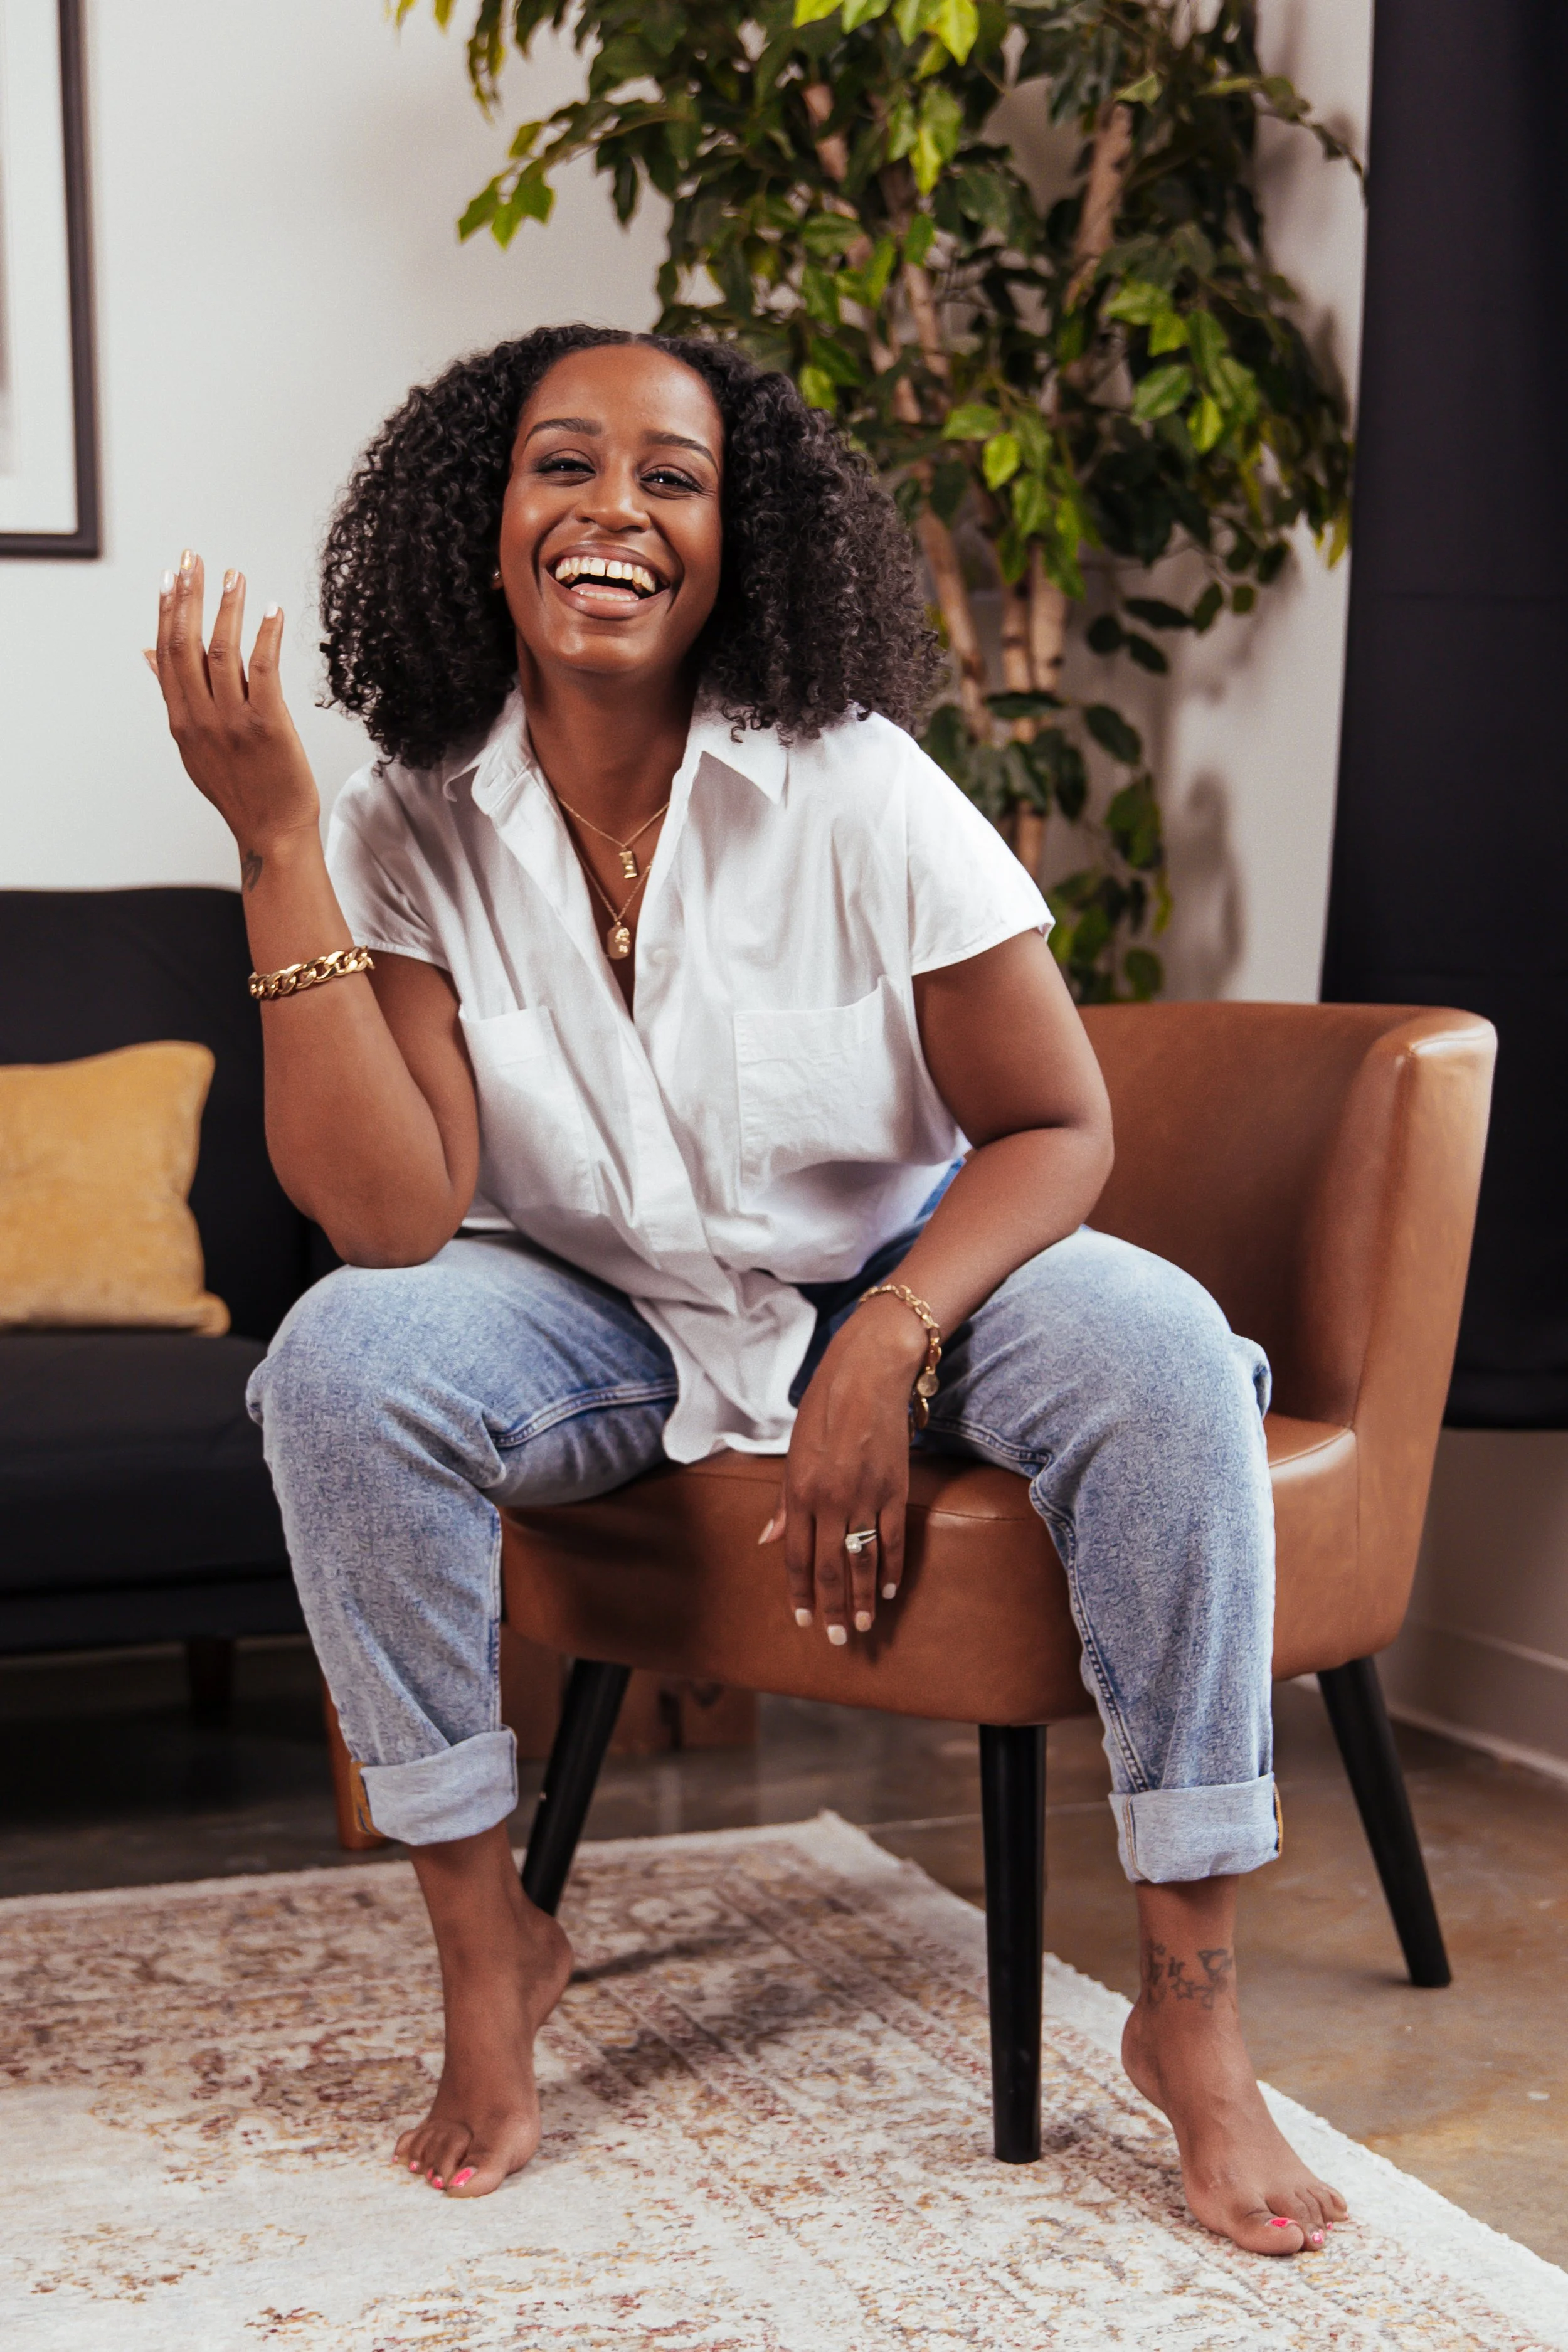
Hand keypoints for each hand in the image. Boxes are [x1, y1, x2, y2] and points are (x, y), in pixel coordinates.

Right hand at [150, 550, 319, 869]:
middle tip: (194, 559)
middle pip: (187, 644)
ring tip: (234, 575)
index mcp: (181, 718)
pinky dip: (266, 635)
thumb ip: (174, 696)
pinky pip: (263, 670)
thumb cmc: (240, 788)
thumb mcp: (193, 743)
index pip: (166, 653)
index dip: (167, 610)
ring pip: (222, 651)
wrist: (271, 831)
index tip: (171, 575)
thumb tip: (148, 654)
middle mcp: (200, 717)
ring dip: (228, 607)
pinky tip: (271, 610)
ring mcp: (232, 721)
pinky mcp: (267, 726)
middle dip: (189, 596)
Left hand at [758, 1297, 924, 1643]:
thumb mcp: (793, 1453)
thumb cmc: (823, 1409)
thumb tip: (767, 1540)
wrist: (867, 1375)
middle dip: (832, 1607)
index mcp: (799, 1491)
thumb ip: (783, 1501)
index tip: (804, 1620)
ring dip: (864, 1598)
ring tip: (865, 1627)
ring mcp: (865, 1497)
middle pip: (828, 1567)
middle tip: (838, 1639)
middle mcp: (830, 1500)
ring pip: (863, 1561)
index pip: (795, 1556)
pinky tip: (892, 1590)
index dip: (799, 1592)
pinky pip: (893, 1539)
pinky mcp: (895, 1490)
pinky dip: (893, 1568)